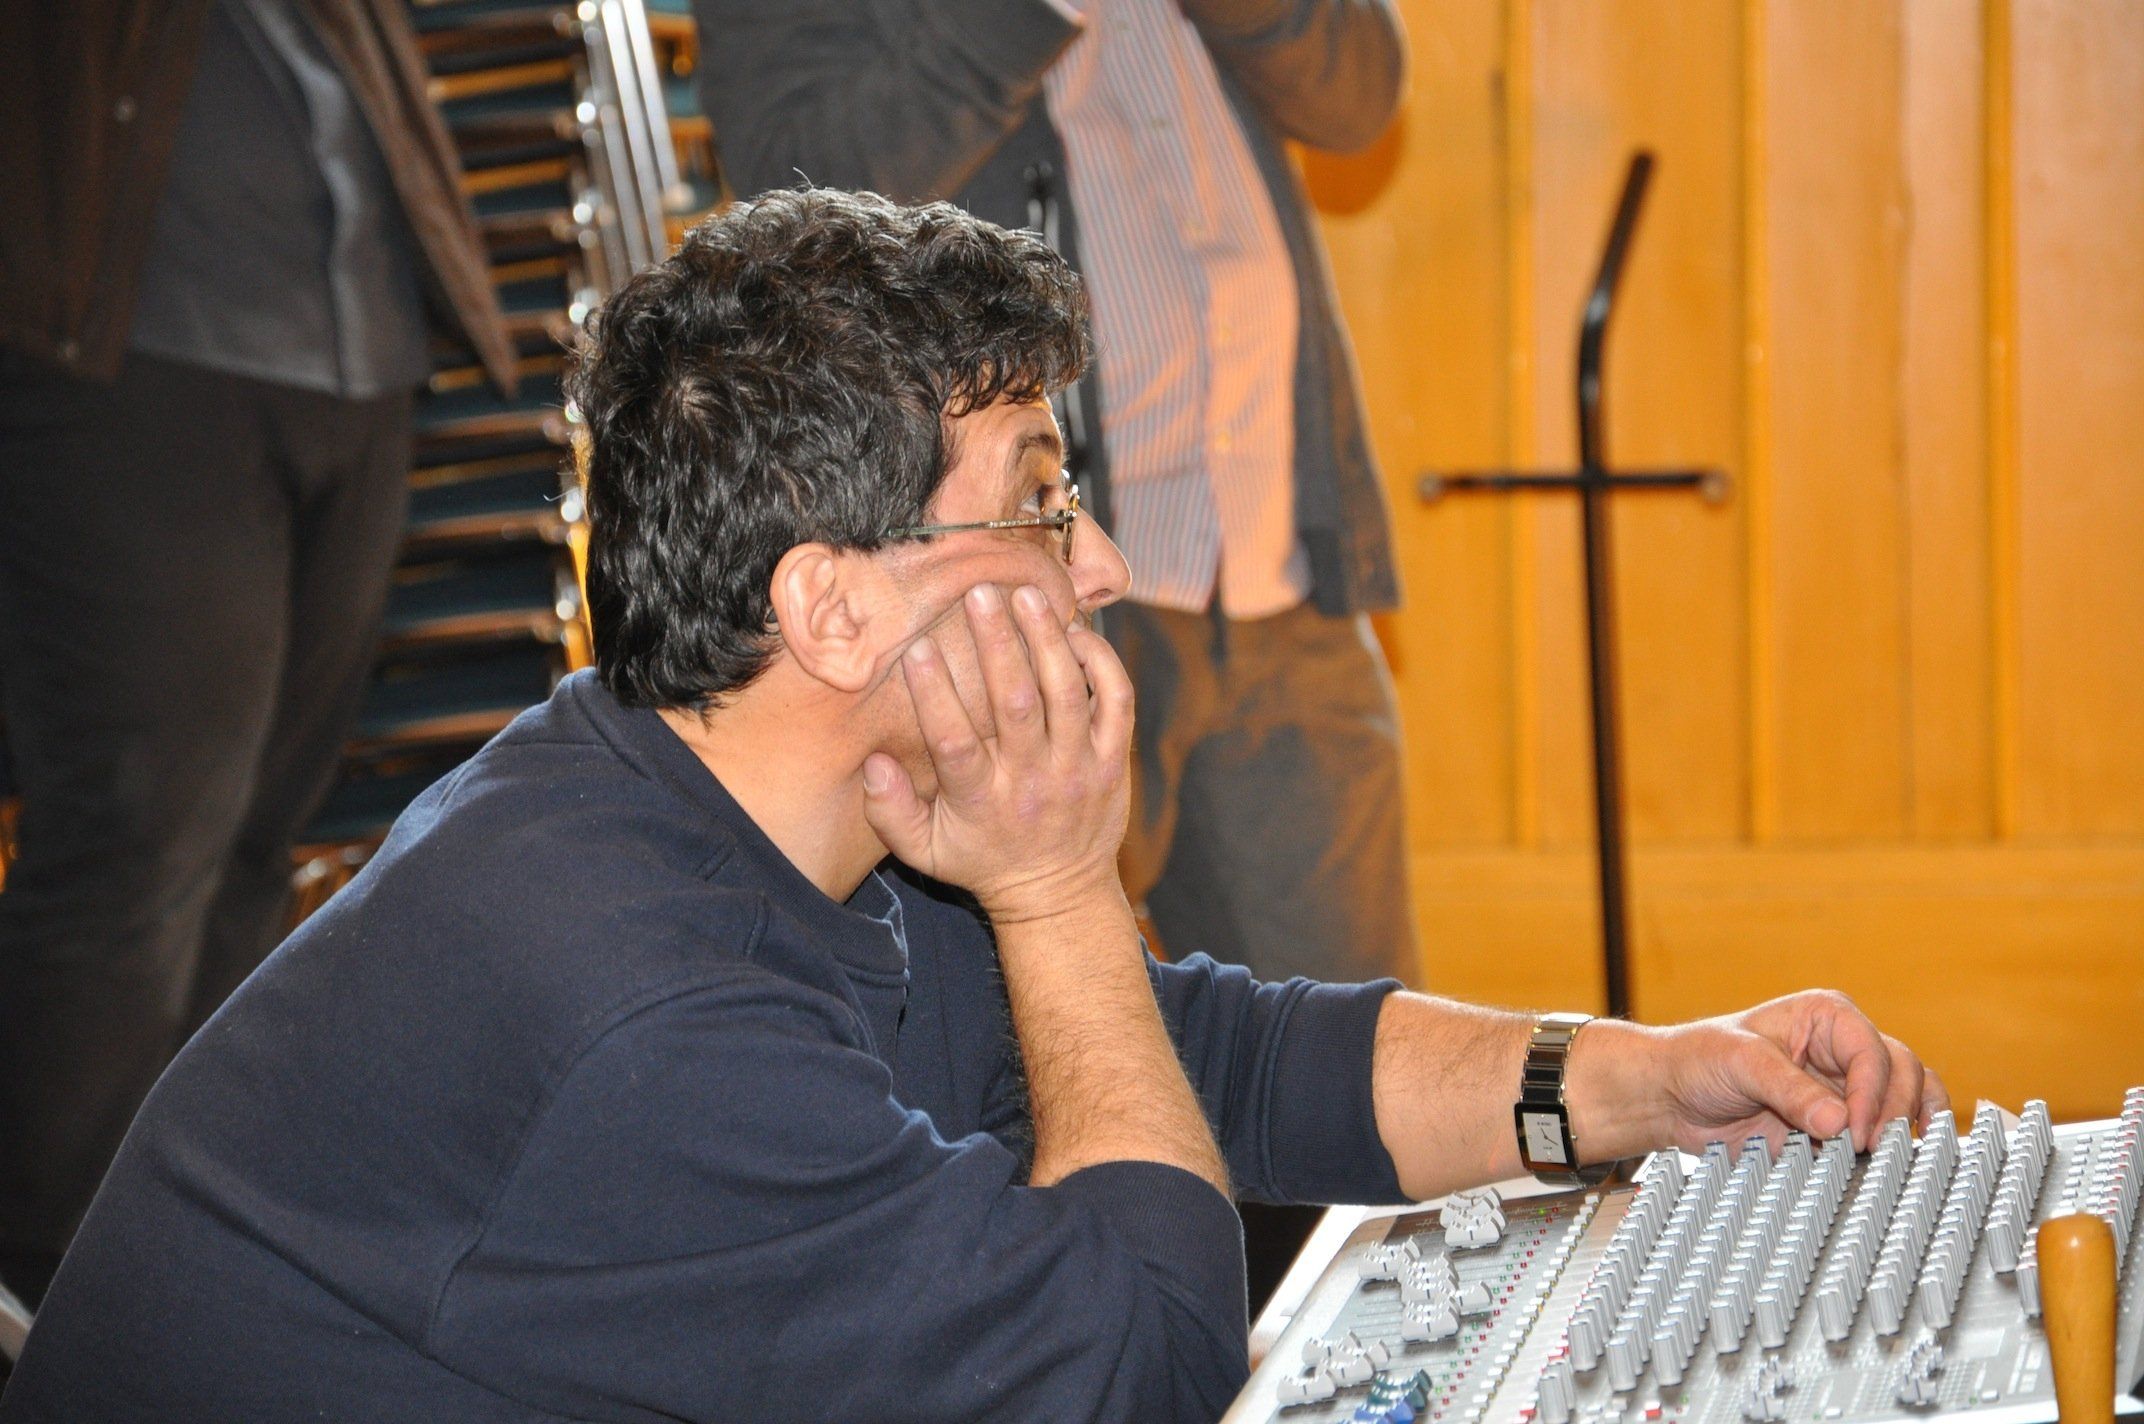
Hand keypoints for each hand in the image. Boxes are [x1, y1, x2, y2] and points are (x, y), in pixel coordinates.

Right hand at [859, 583, 1135, 923]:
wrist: (1058, 893)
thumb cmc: (981, 861)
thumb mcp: (924, 851)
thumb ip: (889, 810)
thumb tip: (872, 763)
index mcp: (981, 800)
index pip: (954, 742)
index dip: (935, 695)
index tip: (917, 648)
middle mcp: (1032, 781)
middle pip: (1016, 705)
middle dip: (997, 644)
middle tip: (980, 593)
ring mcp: (1078, 768)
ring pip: (1066, 694)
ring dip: (1046, 639)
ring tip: (1027, 594)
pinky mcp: (1114, 760)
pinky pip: (1116, 702)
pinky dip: (1100, 662)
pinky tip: (1075, 630)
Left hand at [1616, 991, 1948, 1155]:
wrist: (1671, 1097)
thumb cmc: (1698, 1061)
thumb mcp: (1740, 1063)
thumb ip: (1790, 1091)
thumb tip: (1839, 1123)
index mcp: (1825, 1017)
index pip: (1873, 1052)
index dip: (1873, 1092)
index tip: (1856, 1130)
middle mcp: (1843, 1050)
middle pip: (1902, 1074)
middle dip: (1893, 1112)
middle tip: (1871, 1148)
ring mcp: (1845, 1089)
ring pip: (1905, 1102)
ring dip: (1903, 1129)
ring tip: (1889, 1157)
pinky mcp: (1837, 1125)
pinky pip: (1881, 1134)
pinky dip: (1890, 1149)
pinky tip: (1884, 1165)